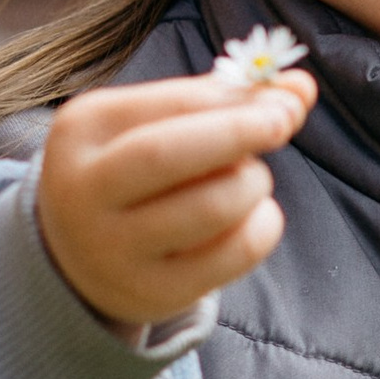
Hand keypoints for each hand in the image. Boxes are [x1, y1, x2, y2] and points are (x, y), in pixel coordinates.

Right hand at [36, 68, 314, 331]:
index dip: (235, 98)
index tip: (286, 94)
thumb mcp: (152, 123)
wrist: (80, 254)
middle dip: (240, 132)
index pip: (169, 104)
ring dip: (251, 183)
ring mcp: (114, 248)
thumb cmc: (133, 171)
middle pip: (168, 155)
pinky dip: (261, 227)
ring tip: (253, 178)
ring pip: (208, 209)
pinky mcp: (151, 291)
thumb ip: (221, 100)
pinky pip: (229, 255)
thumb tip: (299, 87)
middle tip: (285, 121)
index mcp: (81, 130)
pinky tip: (256, 215)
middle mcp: (84, 191)